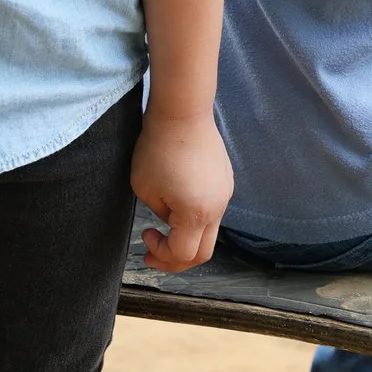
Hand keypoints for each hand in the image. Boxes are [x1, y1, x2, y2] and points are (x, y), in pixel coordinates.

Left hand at [130, 105, 231, 272]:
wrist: (183, 112)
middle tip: (154, 252)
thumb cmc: (158, 147)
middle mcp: (217, 208)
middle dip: (176, 259)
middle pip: (203, 252)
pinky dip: (196, 219)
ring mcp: (226, 194)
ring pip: (210, 231)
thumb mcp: (145, 188)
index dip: (161, 254)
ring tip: (165, 226)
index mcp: (196, 214)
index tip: (145, 237)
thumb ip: (160, 213)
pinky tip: (179, 204)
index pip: (183, 254)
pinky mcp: (226, 181)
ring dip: (187, 236)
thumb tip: (171, 219)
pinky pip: (213, 210)